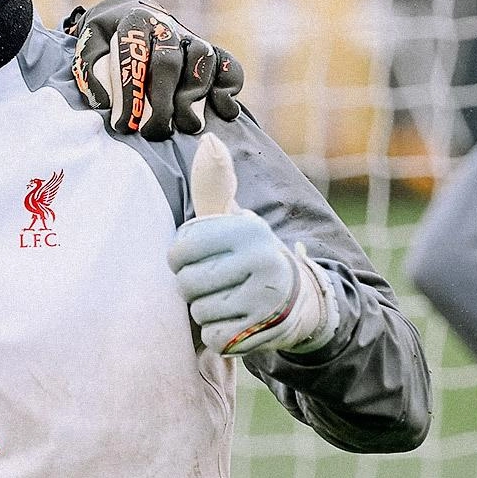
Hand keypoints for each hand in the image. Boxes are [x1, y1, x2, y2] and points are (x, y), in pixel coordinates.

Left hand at [67, 0, 243, 138]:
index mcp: (135, 22)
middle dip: (163, 102)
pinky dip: (230, 85)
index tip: (124, 125)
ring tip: (186, 126)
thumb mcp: (89, 48)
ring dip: (195, 95)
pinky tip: (224, 110)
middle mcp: (167, 27)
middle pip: (170, 62)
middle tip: (154, 132)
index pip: (134, 56)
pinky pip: (229, 64)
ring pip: (203, 59)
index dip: (130, 93)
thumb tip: (104, 102)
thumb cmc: (107, 41)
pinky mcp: (211, 51)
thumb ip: (90, 71)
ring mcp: (192, 38)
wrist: (129, 16)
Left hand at [169, 134, 336, 355]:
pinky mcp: (264, 331)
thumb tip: (208, 139)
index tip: (196, 256)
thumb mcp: (231, 217)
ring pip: (199, 311)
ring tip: (227, 298)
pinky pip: (214, 337)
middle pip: (187, 283)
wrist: (296, 298)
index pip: (181, 249)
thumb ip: (214, 183)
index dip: (180, 257)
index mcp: (247, 228)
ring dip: (205, 310)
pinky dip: (217, 333)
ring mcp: (265, 298)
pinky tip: (234, 320)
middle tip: (214, 281)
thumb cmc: (245, 251)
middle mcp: (262, 260)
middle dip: (193, 286)